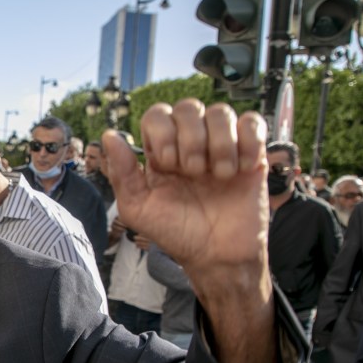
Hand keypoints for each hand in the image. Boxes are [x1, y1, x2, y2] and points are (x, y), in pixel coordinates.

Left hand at [103, 99, 267, 282]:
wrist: (217, 255)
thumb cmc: (177, 232)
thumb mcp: (138, 209)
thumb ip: (122, 172)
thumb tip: (109, 136)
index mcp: (161, 151)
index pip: (157, 114)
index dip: (162, 132)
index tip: (168, 163)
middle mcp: (190, 143)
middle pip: (189, 106)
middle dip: (190, 139)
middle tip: (194, 172)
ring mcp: (221, 145)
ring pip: (221, 112)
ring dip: (220, 143)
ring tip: (220, 175)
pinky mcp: (251, 152)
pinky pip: (252, 122)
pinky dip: (249, 142)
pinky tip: (242, 168)